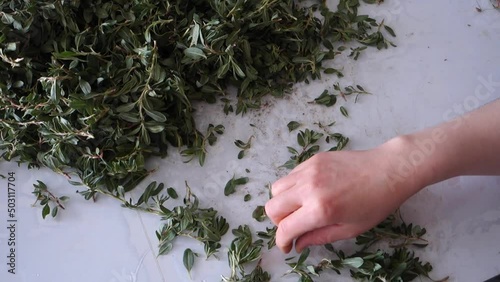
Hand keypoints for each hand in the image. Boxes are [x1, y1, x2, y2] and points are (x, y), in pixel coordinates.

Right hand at [265, 143, 418, 252]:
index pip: (285, 228)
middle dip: (278, 222)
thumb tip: (298, 243)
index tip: (287, 246)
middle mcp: (309, 188)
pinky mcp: (313, 159)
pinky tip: (309, 193)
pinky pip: (290, 176)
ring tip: (299, 209)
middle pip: (272, 207)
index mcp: (320, 210)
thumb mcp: (349, 229)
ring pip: (277, 189)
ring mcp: (309, 171)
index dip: (281, 241)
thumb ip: (319, 237)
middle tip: (293, 227)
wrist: (390, 170)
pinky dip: (292, 188)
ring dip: (282, 203)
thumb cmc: (376, 202)